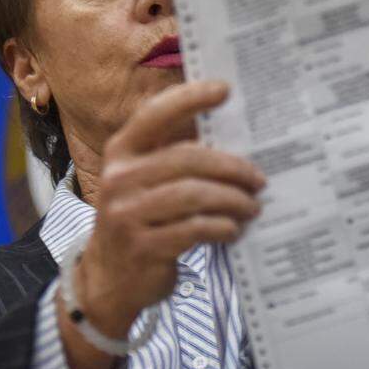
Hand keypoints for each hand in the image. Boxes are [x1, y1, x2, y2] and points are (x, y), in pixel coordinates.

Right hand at [76, 80, 265, 336]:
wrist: (109, 278)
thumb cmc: (139, 218)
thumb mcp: (143, 181)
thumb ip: (174, 157)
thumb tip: (231, 136)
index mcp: (121, 152)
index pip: (155, 114)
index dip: (190, 98)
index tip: (225, 90)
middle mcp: (119, 178)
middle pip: (187, 159)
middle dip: (231, 167)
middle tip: (259, 179)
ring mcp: (127, 214)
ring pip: (194, 195)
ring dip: (232, 200)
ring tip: (252, 206)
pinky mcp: (142, 247)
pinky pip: (193, 229)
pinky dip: (221, 227)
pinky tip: (233, 230)